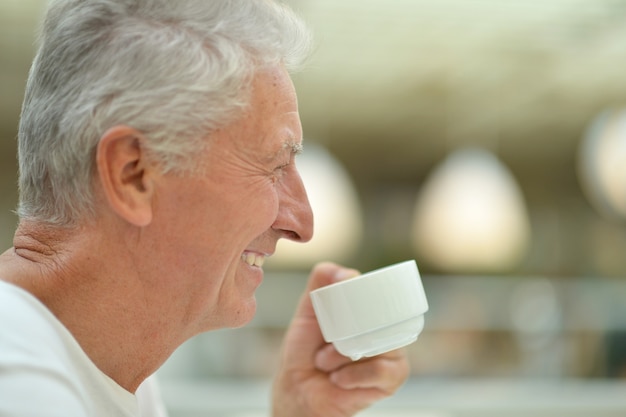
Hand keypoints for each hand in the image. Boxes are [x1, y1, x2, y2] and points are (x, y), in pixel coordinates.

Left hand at [272, 262, 409, 416]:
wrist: (299, 391)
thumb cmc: (305, 353)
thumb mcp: (307, 313)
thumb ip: (318, 285)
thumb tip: (341, 271)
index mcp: (369, 310)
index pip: (379, 293)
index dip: (361, 298)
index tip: (337, 312)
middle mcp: (384, 328)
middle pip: (380, 317)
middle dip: (344, 333)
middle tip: (322, 348)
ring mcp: (392, 352)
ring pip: (378, 342)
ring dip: (343, 355)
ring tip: (326, 363)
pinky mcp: (394, 378)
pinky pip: (382, 369)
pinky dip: (354, 375)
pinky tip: (339, 379)